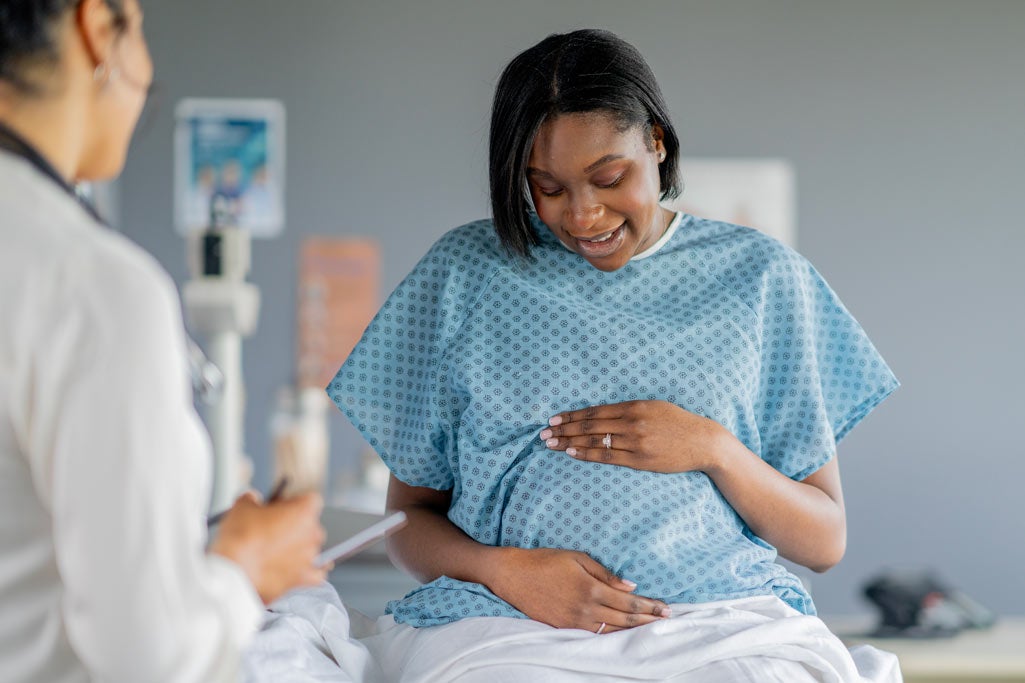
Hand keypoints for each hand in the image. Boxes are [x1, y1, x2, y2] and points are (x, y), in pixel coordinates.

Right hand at [209, 491, 326, 604]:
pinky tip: (298, 570)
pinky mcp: (303, 580)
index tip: (281, 507)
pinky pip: (316, 574)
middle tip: (275, 531)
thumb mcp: (242, 506)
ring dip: (300, 549)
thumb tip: (253, 499)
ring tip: (279, 552)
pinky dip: (308, 572)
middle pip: (311, 525)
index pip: (310, 500)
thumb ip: (253, 499)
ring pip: (313, 549)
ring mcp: (310, 558)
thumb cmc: (240, 538)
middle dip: (296, 527)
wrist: (234, 573)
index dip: (294, 502)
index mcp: (304, 511)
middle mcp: (313, 534)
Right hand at [490, 547, 670, 632]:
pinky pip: (593, 634)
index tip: (666, 608)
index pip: (628, 603)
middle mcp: (585, 608)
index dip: (650, 606)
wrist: (512, 574)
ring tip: (650, 628)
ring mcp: (574, 622)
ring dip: (633, 630)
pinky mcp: (563, 627)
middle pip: (624, 619)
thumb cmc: (545, 560)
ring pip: (611, 630)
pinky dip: (611, 634)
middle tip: (668, 620)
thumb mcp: (577, 558)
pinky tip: (622, 633)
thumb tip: (630, 586)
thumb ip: (605, 573)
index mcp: (591, 588)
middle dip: (648, 620)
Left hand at [539, 400, 725, 473]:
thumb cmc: (677, 422)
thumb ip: (628, 409)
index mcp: (634, 406)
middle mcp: (632, 422)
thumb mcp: (653, 406)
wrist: (703, 442)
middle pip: (589, 426)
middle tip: (543, 434)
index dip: (571, 416)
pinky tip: (572, 453)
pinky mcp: (640, 460)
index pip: (594, 411)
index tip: (554, 419)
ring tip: (551, 445)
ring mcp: (635, 442)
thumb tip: (601, 413)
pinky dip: (587, 455)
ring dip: (569, 443)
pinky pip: (607, 457)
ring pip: (594, 442)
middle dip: (564, 430)